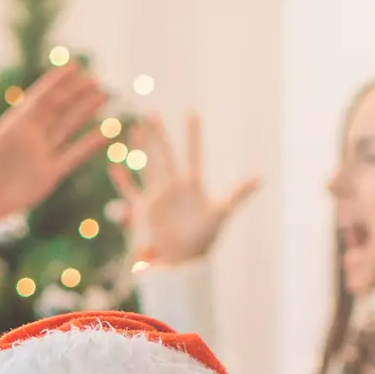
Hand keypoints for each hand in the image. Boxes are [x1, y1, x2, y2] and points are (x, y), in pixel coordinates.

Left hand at [0, 65, 109, 228]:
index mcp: (13, 125)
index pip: (40, 98)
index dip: (56, 82)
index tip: (73, 66)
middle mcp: (31, 136)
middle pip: (59, 108)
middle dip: (76, 93)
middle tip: (95, 77)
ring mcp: (42, 154)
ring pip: (70, 127)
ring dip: (86, 111)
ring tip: (103, 95)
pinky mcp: (50, 175)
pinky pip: (75, 155)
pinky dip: (90, 144)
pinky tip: (106, 132)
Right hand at [108, 113, 258, 265]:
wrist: (183, 259)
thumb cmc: (204, 239)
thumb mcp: (222, 213)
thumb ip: (238, 194)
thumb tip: (260, 178)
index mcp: (192, 184)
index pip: (193, 153)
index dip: (193, 135)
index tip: (192, 115)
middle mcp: (173, 186)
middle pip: (164, 154)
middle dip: (158, 135)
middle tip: (151, 113)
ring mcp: (157, 196)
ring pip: (146, 166)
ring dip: (139, 149)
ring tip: (133, 130)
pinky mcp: (144, 209)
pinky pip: (130, 192)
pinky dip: (122, 181)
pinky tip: (114, 167)